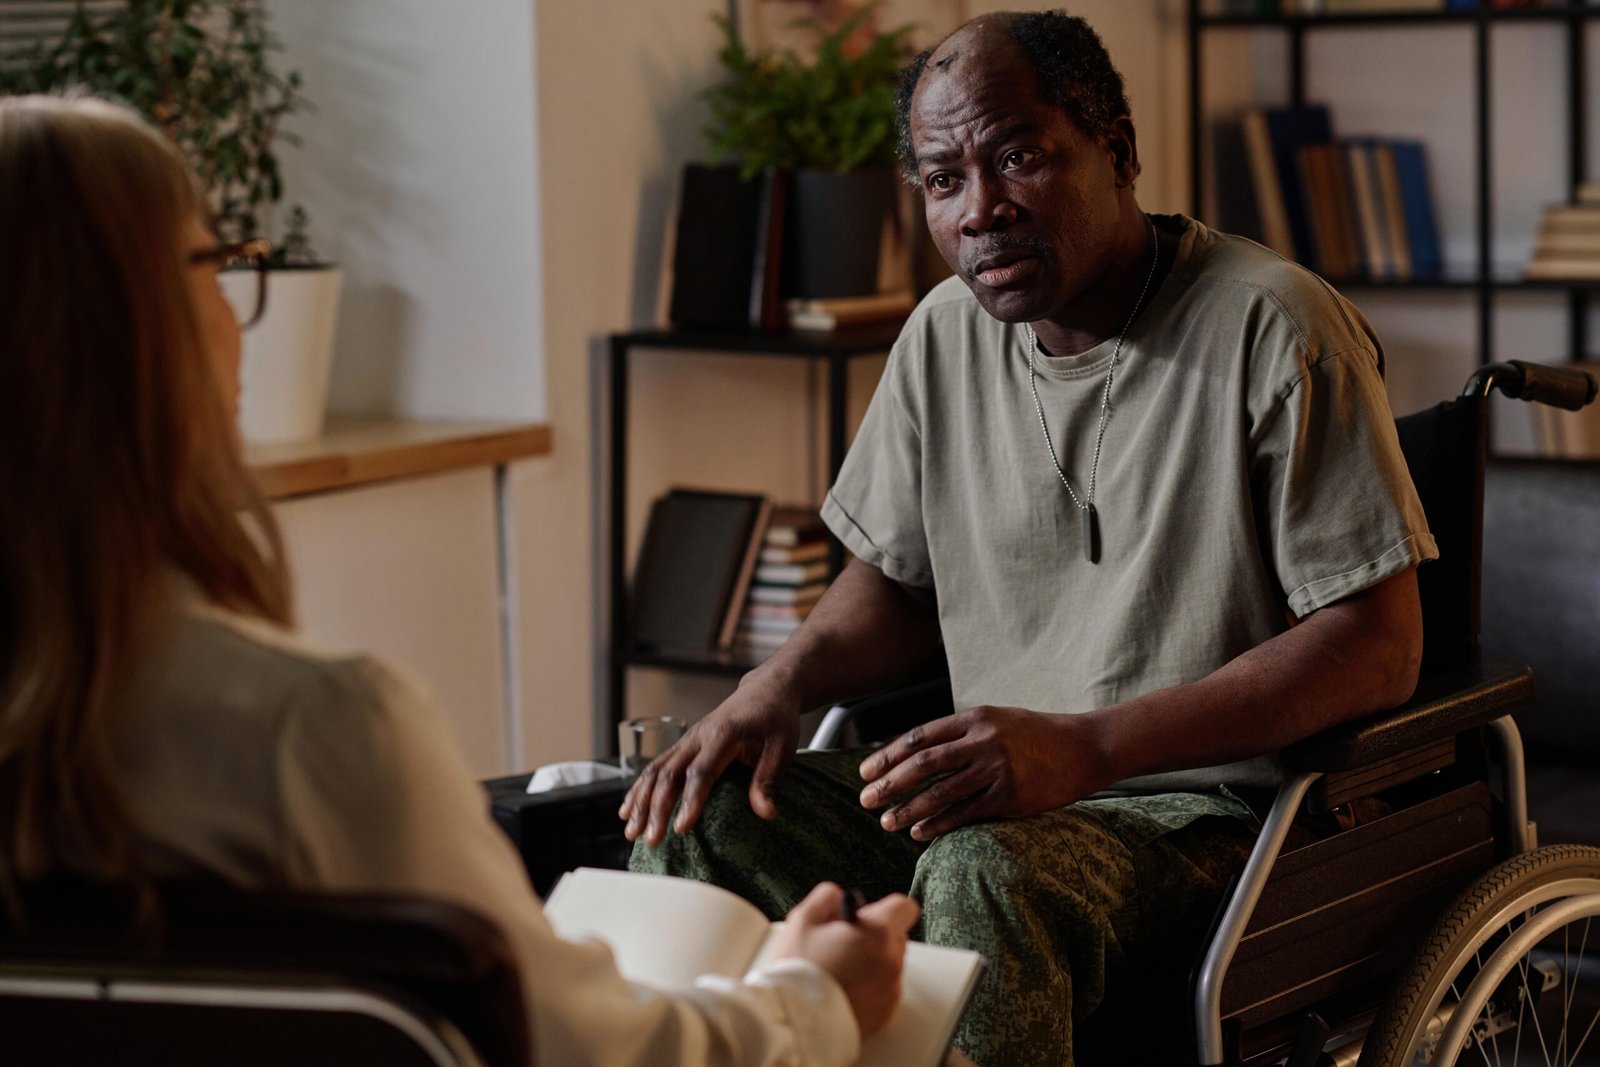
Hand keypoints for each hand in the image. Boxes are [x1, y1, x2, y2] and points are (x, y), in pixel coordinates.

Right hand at [619, 675, 800, 845]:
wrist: (766, 689)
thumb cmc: (775, 717)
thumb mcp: (782, 746)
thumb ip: (768, 778)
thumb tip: (766, 813)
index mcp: (724, 734)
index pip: (702, 771)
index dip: (690, 800)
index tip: (681, 827)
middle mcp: (699, 735)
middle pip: (670, 773)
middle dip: (657, 808)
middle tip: (652, 839)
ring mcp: (688, 739)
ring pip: (655, 770)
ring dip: (641, 802)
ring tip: (631, 832)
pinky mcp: (684, 745)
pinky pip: (656, 767)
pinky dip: (639, 789)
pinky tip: (629, 811)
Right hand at [768, 882, 919, 1036]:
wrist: (797, 1021)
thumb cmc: (800, 972)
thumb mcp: (803, 919)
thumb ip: (826, 897)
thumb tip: (837, 896)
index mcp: (878, 933)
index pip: (904, 907)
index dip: (884, 908)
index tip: (868, 914)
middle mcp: (891, 961)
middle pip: (895, 937)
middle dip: (873, 937)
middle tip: (844, 943)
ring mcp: (890, 990)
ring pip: (889, 965)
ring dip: (871, 963)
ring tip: (839, 970)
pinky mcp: (884, 1014)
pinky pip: (883, 992)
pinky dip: (869, 989)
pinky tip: (843, 990)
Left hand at [857, 706, 1108, 840]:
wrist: (1083, 748)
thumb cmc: (1035, 735)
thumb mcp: (996, 720)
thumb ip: (960, 733)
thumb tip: (917, 753)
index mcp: (974, 717)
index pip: (919, 737)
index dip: (888, 756)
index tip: (865, 771)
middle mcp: (982, 740)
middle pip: (922, 764)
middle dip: (889, 783)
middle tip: (866, 799)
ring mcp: (995, 768)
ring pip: (940, 791)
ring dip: (908, 809)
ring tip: (886, 822)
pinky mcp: (1009, 795)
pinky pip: (965, 812)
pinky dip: (938, 824)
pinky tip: (919, 833)